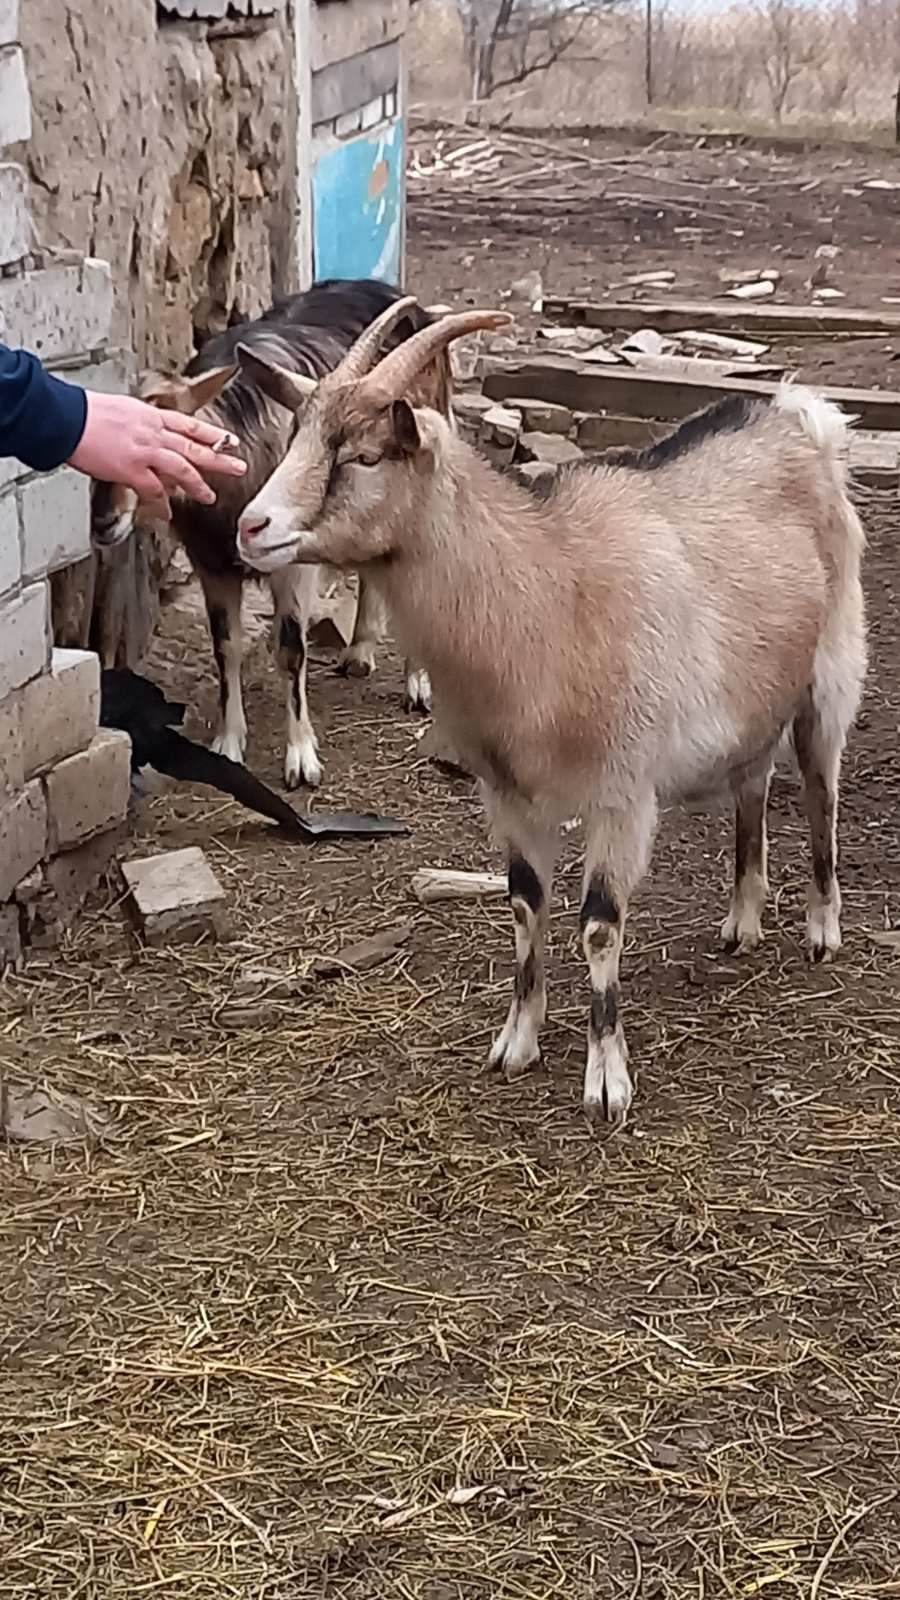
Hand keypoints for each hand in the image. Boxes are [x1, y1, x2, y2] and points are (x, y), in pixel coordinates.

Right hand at [69, 390, 246, 518]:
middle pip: (195, 447)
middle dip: (219, 459)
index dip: (211, 433)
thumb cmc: (84, 413)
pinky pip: (154, 491)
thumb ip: (138, 426)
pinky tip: (167, 513)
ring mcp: (146, 451)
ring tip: (209, 497)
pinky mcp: (132, 469)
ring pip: (183, 470)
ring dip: (198, 486)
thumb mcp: (119, 410)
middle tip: (238, 467)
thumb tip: (144, 439)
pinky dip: (162, 504)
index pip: (189, 424)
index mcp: (150, 416)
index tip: (227, 439)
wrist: (67, 417)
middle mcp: (153, 432)